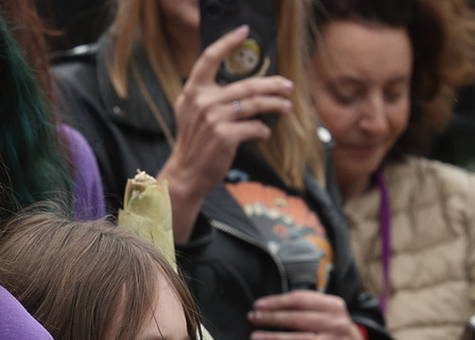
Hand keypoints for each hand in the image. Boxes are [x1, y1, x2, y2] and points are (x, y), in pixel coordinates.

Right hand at [158, 24, 293, 241]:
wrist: (186, 172)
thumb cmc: (194, 143)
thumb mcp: (190, 112)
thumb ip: (206, 95)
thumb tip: (238, 85)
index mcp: (193, 91)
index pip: (209, 59)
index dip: (227, 42)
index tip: (243, 32)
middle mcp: (203, 101)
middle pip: (246, 85)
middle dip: (272, 84)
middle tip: (287, 85)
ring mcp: (214, 118)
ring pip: (255, 104)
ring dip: (275, 105)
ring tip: (286, 106)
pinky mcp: (224, 136)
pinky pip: (253, 127)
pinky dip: (263, 130)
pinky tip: (264, 133)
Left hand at [247, 290, 366, 339]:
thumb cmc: (330, 329)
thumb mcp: (325, 311)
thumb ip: (303, 306)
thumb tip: (267, 307)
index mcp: (333, 306)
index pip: (301, 300)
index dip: (277, 302)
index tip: (258, 305)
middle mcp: (337, 323)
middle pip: (299, 319)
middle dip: (272, 318)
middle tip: (253, 318)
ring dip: (276, 339)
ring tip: (257, 338)